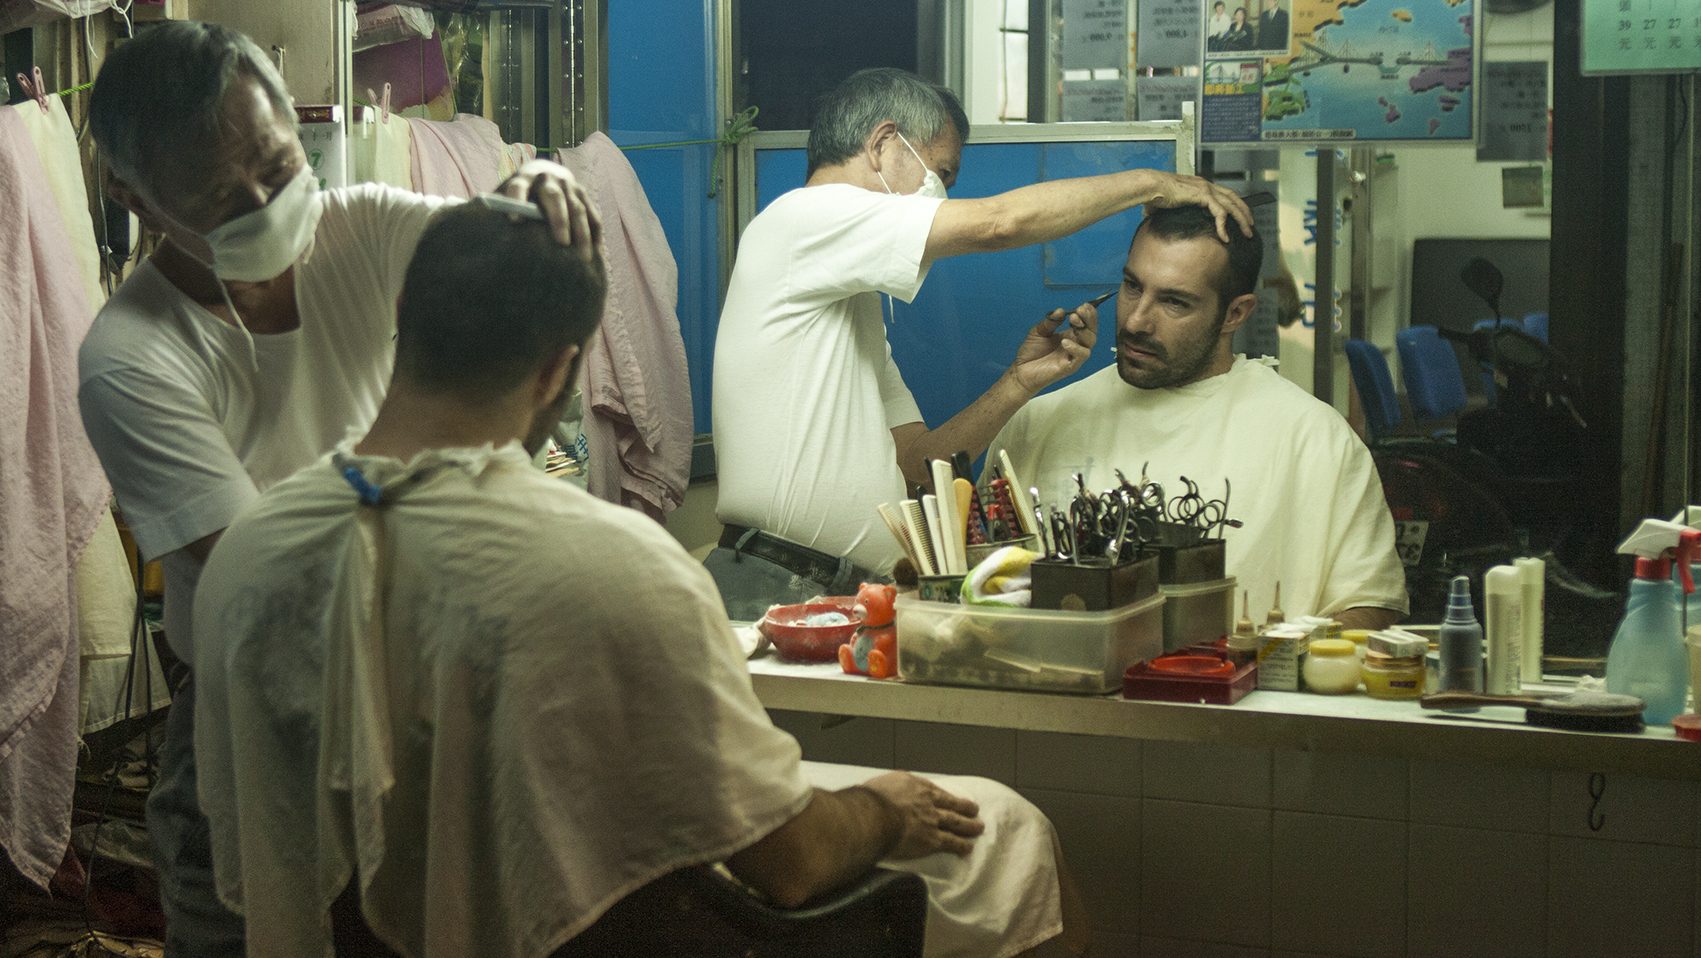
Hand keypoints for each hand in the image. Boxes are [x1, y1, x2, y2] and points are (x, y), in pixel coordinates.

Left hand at [497, 159, 601, 259]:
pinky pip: (593, 216)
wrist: (541, 175)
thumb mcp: (504, 199)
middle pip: (554, 197)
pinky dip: (595, 235)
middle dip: (559, 219)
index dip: (516, 201)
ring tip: (583, 259)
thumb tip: (480, 235)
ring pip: (578, 208)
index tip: (515, 221)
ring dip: (582, 233)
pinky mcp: (584, 195)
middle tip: (562, 243)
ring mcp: (569, 185)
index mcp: (522, 178)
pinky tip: (596, 255)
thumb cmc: (516, 198)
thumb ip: (496, 211)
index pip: (518, 187)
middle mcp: (547, 178)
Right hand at [860, 771, 983, 858]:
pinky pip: (951, 843)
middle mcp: (928, 801)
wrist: (874, 817)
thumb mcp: (879, 785)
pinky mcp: (932, 840)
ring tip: (978, 828)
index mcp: (915, 785)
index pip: (935, 790)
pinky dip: (961, 846)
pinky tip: (967, 848)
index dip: (945, 795)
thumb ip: (888, 791)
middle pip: (951, 804)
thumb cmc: (870, 800)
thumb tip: (883, 797)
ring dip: (969, 826)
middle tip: (974, 811)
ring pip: (956, 823)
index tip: (951, 798)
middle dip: (965, 808)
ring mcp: (933, 820)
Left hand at [1007, 300, 1099, 395]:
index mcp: (1069, 335)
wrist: (1021, 371)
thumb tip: (1061, 310)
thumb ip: (1051, 321)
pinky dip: (1076, 348)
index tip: (1084, 305)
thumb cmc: (1031, 353)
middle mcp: (1074, 345)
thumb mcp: (1038, 331)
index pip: (1085, 323)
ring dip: (1084, 330)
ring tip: (1073, 319)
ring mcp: (1073, 356)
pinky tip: (1065, 341)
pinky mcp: (1070, 367)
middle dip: (1089, 319)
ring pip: (1090, 343)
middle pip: (1091, 331)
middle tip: (1081, 309)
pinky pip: (1080, 357)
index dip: (1087, 314)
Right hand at [1143, 171, 1254, 241]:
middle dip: (1244, 213)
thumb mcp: (1164, 204)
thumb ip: (1166, 211)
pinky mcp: (1203, 195)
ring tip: (1247, 233)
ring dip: (1241, 220)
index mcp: (1200, 185)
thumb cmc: (1152, 194)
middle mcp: (1206, 185)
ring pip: (1232, 205)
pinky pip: (1220, 213)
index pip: (1224, 194)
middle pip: (1234, 198)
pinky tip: (1224, 237)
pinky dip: (1224, 226)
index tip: (1240, 217)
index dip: (1235, 205)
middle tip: (1250, 226)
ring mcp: (1206, 189)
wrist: (1149, 186)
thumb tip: (1153, 218)